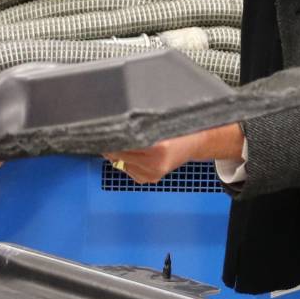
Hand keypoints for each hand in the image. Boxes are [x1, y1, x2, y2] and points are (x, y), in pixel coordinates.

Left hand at [106, 123, 243, 185]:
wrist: (196, 142)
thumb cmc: (180, 127)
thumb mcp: (162, 119)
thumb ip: (140, 121)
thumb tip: (116, 119)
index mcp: (159, 147)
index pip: (123, 143)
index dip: (112, 135)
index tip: (103, 128)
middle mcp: (155, 163)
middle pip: (119, 153)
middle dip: (112, 143)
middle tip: (108, 131)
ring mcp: (152, 173)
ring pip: (120, 162)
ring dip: (117, 151)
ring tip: (123, 139)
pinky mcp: (149, 179)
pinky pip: (126, 169)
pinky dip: (124, 160)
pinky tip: (132, 150)